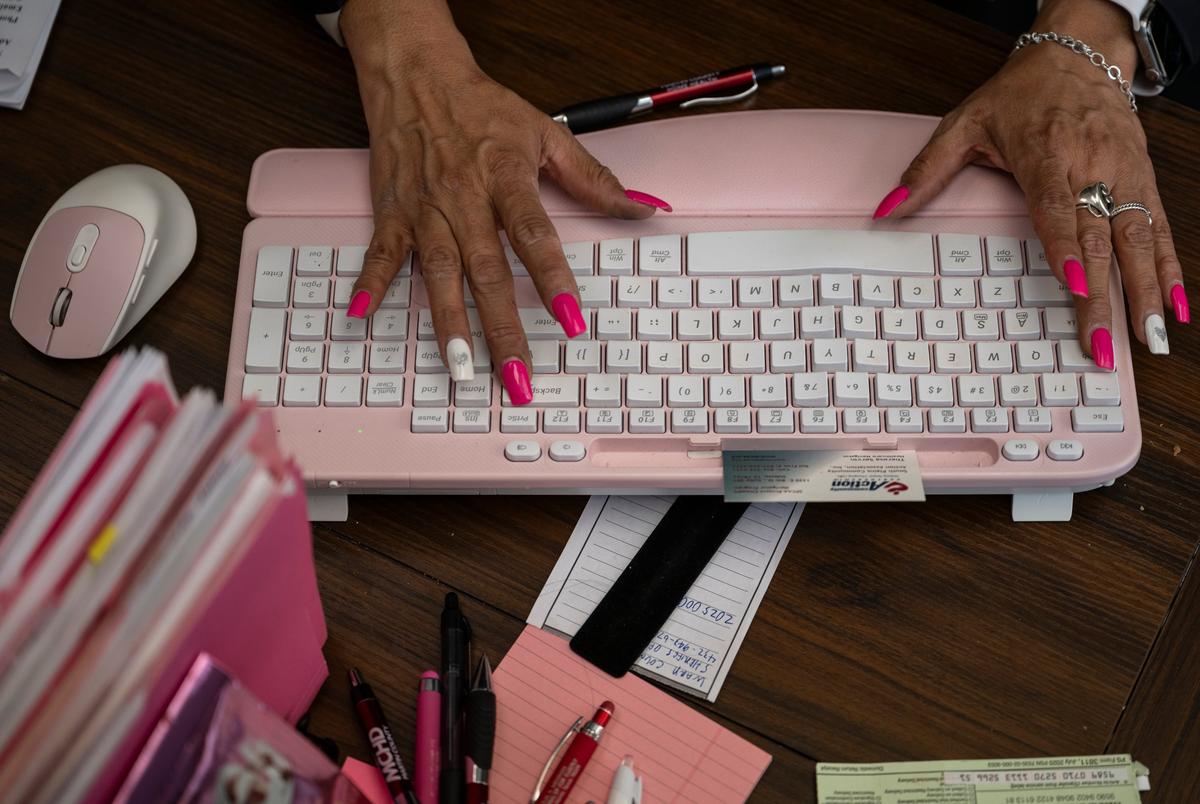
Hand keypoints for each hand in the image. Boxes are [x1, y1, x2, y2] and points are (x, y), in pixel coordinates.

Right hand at [340, 0, 665, 402]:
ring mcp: (424, 209)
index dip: (553, 280)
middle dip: (502, 327)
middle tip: (517, 376)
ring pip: (437, 273)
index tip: (572, 320)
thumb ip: (594, 178)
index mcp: (506, 178)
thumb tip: (644, 208)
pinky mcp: (391, 211)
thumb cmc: (483, 107)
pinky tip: (362, 315)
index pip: (533, 235)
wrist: (416, 74)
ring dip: (448, 323)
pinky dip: (371, 282)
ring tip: (461, 369)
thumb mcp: (546, 133)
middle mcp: (463, 198)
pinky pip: (380, 252)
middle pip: (486, 271)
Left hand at [877, 0, 1188, 364]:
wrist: (1076, 54)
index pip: (1056, 206)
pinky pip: (1160, 227)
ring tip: (1151, 337)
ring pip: (1139, 236)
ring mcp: (1122, 172)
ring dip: (1147, 289)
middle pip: (1099, 236)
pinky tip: (1175, 307)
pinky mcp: (1143, 177)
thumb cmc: (1018, 94)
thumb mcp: (963, 122)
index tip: (1073, 285)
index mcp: (1045, 152)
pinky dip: (1171, 267)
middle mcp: (1090, 164)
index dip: (1065, 247)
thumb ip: (927, 171)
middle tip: (1102, 343)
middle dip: (1104, 294)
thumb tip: (888, 209)